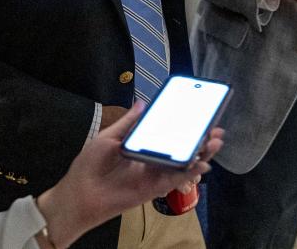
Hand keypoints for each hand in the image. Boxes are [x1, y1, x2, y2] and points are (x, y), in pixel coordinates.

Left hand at [36, 101, 222, 247]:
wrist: (81, 193)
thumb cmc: (90, 164)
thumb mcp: (109, 137)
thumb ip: (129, 123)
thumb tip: (143, 103)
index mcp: (140, 145)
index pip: (167, 133)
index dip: (183, 125)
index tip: (199, 115)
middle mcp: (151, 158)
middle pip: (180, 148)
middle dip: (199, 139)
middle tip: (215, 129)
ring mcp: (154, 173)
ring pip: (183, 163)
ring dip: (200, 154)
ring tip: (214, 142)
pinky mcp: (154, 188)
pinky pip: (176, 179)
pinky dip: (190, 172)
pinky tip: (202, 163)